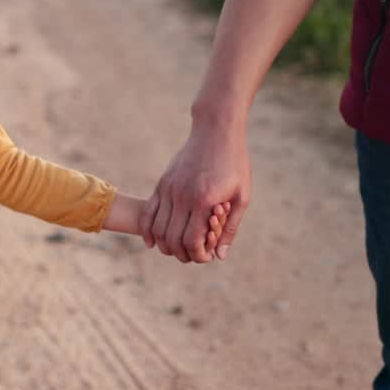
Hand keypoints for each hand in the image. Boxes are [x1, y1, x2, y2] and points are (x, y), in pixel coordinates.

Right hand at [142, 121, 250, 262]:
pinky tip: (152, 241)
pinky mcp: (162, 184)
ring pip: (156, 228)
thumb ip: (229, 227)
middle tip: (192, 256)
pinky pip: (148, 212)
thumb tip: (220, 255)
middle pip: (171, 239)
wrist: (215, 132)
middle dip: (182, 254)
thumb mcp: (242, 196)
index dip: (197, 255)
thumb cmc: (234, 164)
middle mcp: (182, 196)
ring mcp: (169, 189)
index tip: (206, 257)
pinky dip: (147, 230)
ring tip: (176, 250)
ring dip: (164, 245)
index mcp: (204, 201)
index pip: (191, 240)